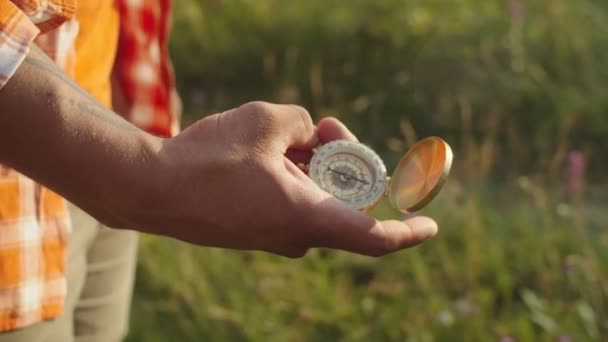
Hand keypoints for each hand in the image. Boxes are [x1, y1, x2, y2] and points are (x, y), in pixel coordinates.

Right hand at [125, 101, 437, 256]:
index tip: (430, 225)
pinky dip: (293, 178)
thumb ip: (302, 122)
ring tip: (291, 134)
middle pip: (343, 200)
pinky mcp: (255, 230)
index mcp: (307, 217)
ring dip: (313, 165)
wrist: (151, 189)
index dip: (409, 232)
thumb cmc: (207, 160)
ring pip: (314, 198)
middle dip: (344, 161)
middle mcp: (296, 235)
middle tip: (326, 126)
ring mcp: (274, 236)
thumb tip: (309, 134)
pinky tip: (274, 152)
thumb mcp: (264, 122)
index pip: (375, 238)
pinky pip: (290, 203)